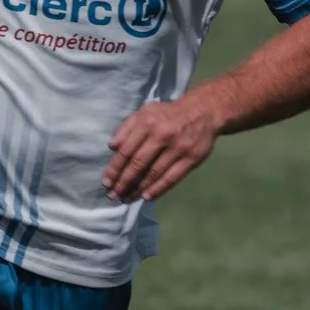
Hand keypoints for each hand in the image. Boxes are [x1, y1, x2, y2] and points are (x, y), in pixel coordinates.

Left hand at [104, 93, 221, 202]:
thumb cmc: (167, 114)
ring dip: (138, 189)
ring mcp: (178, 147)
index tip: (106, 183)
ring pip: (154, 173)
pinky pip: (172, 177)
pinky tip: (147, 196)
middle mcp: (162, 135)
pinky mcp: (191, 158)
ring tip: (127, 198)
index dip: (114, 169)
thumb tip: (111, 146)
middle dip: (123, 182)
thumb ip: (126, 128)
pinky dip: (158, 189)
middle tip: (113, 195)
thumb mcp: (145, 112)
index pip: (126, 150)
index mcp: (147, 123)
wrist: (203, 111)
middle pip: (138, 164)